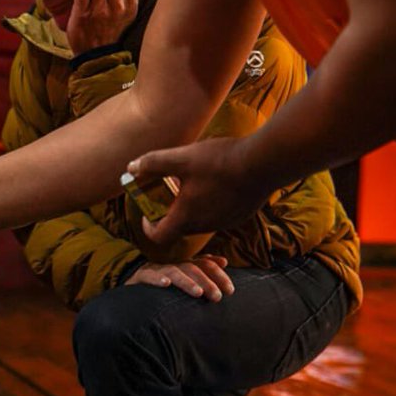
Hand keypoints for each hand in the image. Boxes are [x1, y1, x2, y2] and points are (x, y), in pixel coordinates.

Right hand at [125, 255, 233, 300]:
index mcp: (184, 265)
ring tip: (198, 293)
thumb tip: (224, 261)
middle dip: (207, 282)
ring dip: (187, 282)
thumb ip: (202, 267)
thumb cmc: (162, 279)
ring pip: (174, 272)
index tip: (230, 290)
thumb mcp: (183, 275)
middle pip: (192, 268)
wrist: (131, 279)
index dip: (218, 275)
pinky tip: (165, 285)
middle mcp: (173, 265)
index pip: (204, 265)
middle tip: (218, 297)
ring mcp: (157, 270)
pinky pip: (149, 276)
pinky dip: (157, 279)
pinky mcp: (141, 276)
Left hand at [127, 137, 270, 251]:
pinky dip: (210, 202)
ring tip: (194, 179)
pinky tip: (217, 179)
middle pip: (180, 226)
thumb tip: (131, 167)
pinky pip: (218, 213)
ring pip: (200, 219)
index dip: (148, 227)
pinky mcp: (239, 215)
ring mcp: (225, 222)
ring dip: (191, 205)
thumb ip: (153, 163)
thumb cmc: (220, 162)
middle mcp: (205, 226)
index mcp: (186, 218)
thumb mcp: (181, 158)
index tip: (147, 212)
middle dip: (170, 209)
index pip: (159, 237)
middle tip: (170, 187)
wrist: (263, 163)